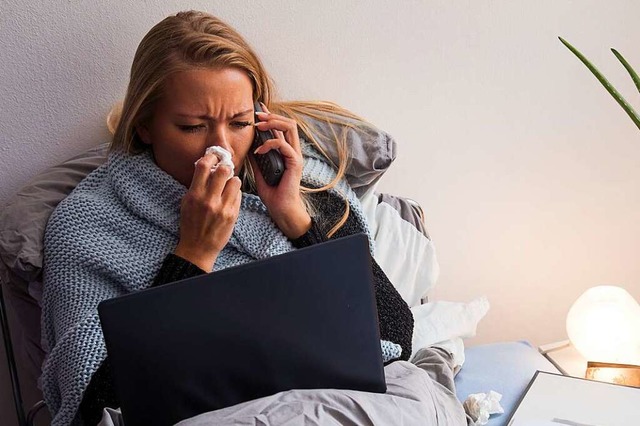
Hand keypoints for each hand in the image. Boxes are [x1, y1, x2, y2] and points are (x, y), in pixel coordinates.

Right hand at [175, 153, 241, 270]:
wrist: (198, 247)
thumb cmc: (191, 224)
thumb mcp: (187, 202)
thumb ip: (196, 185)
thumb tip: (206, 167)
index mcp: (194, 195)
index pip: (203, 166)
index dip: (210, 157)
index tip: (213, 157)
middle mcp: (209, 200)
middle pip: (223, 170)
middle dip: (225, 166)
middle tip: (225, 168)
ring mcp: (222, 208)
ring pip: (235, 181)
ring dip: (232, 180)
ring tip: (228, 185)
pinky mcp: (233, 214)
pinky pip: (238, 195)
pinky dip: (235, 193)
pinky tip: (230, 197)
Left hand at [252, 104, 310, 238]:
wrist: (281, 209)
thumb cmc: (272, 192)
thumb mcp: (259, 171)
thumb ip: (256, 158)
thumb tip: (248, 145)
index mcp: (285, 151)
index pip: (281, 127)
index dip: (271, 116)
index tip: (258, 109)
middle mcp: (292, 150)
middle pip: (288, 122)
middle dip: (272, 115)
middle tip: (257, 115)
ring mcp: (295, 156)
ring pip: (290, 128)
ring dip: (273, 123)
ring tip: (259, 126)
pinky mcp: (295, 163)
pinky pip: (283, 145)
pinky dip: (269, 144)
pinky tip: (258, 150)